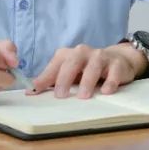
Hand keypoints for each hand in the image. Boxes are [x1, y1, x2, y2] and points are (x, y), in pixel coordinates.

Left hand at [28, 43, 146, 98]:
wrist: (118, 60)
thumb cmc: (87, 69)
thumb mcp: (69, 73)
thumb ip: (51, 81)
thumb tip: (30, 92)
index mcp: (69, 54)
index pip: (55, 65)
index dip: (46, 77)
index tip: (36, 90)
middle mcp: (83, 52)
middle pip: (72, 62)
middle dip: (65, 78)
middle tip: (60, 95)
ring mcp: (101, 57)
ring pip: (93, 66)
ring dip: (87, 81)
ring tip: (83, 96)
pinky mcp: (117, 65)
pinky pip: (113, 72)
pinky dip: (110, 82)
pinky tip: (106, 91)